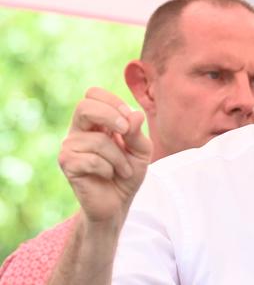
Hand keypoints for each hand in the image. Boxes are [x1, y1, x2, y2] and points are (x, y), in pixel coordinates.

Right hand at [58, 87, 151, 225]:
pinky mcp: (67, 164)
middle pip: (84, 106)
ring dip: (119, 157)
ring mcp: (70, 147)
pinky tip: (108, 175)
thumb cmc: (128, 172)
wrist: (117, 203)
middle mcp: (79, 131)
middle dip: (110, 116)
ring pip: (97, 140)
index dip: (113, 102)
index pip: (93, 94)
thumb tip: (134, 115)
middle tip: (125, 132)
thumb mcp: (141, 150)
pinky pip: (90, 159)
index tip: (129, 120)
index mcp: (96, 121)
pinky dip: (108, 168)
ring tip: (123, 169)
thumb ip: (137, 133)